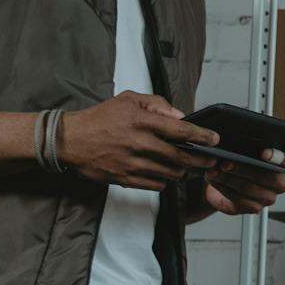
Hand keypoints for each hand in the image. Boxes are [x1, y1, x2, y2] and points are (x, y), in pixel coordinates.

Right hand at [60, 92, 218, 189]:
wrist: (70, 140)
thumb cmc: (100, 119)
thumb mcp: (128, 99)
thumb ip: (157, 104)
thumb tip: (179, 115)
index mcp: (142, 122)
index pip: (181, 130)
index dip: (202, 136)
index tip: (214, 139)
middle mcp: (140, 144)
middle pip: (182, 157)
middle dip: (201, 160)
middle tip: (210, 160)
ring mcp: (133, 164)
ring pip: (171, 173)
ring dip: (182, 170)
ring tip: (186, 165)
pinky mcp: (126, 179)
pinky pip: (156, 184)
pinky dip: (165, 180)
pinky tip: (165, 172)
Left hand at [203, 148, 284, 215]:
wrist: (222, 184)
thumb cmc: (235, 165)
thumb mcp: (240, 153)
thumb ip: (244, 150)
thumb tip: (235, 144)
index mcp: (281, 166)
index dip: (277, 158)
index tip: (263, 154)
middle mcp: (278, 184)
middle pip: (266, 177)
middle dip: (243, 169)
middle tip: (226, 163)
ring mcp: (268, 198)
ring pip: (249, 188)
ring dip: (228, 179)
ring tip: (214, 171)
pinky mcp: (254, 208)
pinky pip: (239, 199)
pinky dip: (223, 188)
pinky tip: (214, 180)